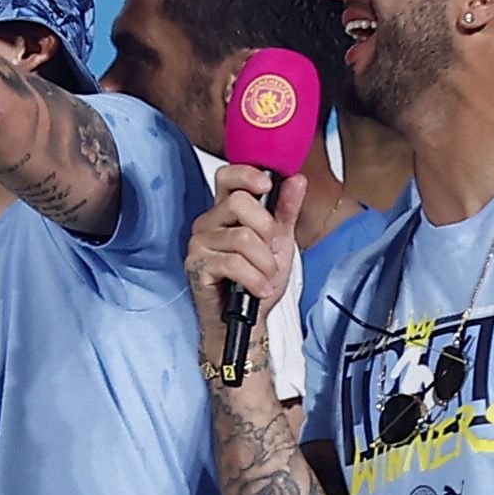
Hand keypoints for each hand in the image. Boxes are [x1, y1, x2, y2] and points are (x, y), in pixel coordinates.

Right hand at [184, 165, 305, 358]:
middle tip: (270, 252)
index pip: (227, 176)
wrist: (247, 319)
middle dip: (267, 230)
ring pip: (242, 237)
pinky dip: (255, 279)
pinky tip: (258, 288)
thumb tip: (297, 180)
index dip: (247, 175)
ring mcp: (199, 244)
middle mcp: (208, 223)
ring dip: (265, 263)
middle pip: (240, 202)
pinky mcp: (196, 266)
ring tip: (266, 277)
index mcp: (225, 211)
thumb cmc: (257, 280)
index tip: (268, 187)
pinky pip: (233, 263)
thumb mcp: (280, 241)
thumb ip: (286, 210)